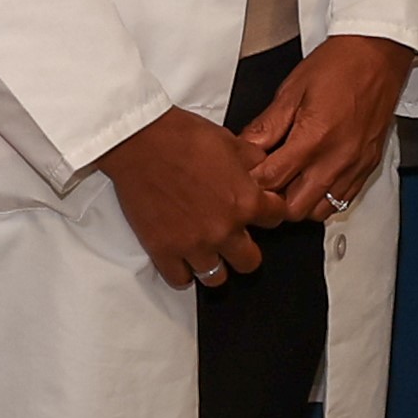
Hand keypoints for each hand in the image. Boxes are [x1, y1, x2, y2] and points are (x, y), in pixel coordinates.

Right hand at [97, 108, 284, 289]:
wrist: (140, 141)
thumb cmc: (181, 137)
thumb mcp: (230, 141)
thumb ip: (251, 160)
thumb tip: (260, 166)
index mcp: (246, 202)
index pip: (277, 219)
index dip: (270, 212)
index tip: (261, 212)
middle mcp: (224, 230)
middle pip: (250, 261)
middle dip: (246, 249)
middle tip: (235, 238)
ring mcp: (194, 245)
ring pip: (217, 277)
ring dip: (215, 264)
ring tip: (207, 251)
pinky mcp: (163, 251)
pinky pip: (180, 280)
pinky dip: (183, 273)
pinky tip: (182, 259)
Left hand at [247, 34, 415, 220]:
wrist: (378, 54)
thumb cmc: (340, 64)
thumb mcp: (292, 89)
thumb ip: (267, 124)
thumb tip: (245, 146)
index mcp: (313, 138)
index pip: (271, 180)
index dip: (251, 180)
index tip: (243, 173)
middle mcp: (336, 159)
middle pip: (294, 208)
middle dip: (273, 200)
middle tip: (264, 181)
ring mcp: (354, 166)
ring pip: (319, 211)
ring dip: (299, 202)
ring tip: (288, 182)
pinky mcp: (367, 166)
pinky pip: (342, 201)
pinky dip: (324, 199)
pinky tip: (313, 180)